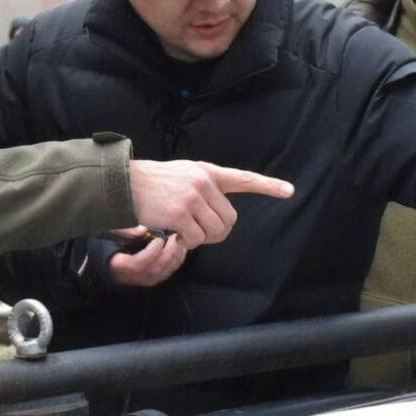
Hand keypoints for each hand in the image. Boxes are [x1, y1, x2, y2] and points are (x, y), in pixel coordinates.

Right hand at [108, 232, 187, 286]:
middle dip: (168, 253)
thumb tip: (143, 229)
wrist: (111, 261)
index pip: (137, 263)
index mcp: (120, 265)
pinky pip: (167, 273)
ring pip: (163, 273)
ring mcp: (144, 280)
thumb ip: (126, 231)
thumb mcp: (113, 235)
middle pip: (155, 269)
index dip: (151, 253)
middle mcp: (133, 276)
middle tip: (174, 237)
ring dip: (175, 257)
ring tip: (179, 240)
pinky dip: (176, 261)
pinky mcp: (152, 279)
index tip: (159, 239)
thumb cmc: (111, 244)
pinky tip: (181, 249)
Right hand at [128, 160, 293, 247]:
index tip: (289, 191)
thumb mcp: (184, 175)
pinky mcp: (181, 214)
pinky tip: (173, 233)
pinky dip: (186, 242)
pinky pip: (196, 239)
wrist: (126, 184)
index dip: (268, 186)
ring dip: (200, 239)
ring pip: (214, 232)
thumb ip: (205, 189)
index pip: (243, 178)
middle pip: (229, 219)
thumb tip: (218, 218)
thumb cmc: (154, 184)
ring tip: (183, 230)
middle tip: (199, 232)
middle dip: (217, 232)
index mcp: (208, 172)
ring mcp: (193, 198)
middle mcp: (204, 182)